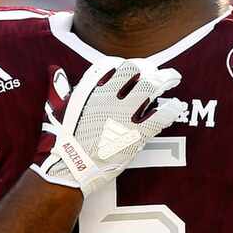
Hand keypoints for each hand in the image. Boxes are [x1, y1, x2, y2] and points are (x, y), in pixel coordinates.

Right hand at [31, 58, 185, 196]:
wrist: (69, 169)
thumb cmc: (61, 141)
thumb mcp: (56, 108)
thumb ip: (59, 87)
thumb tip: (55, 70)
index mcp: (90, 90)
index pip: (113, 65)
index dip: (126, 63)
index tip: (135, 67)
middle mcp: (108, 98)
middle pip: (136, 71)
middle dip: (149, 68)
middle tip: (159, 71)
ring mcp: (123, 115)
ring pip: (151, 89)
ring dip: (165, 80)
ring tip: (174, 78)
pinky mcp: (135, 135)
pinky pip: (160, 117)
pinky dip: (171, 109)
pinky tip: (177, 106)